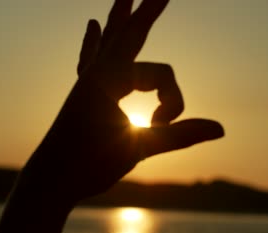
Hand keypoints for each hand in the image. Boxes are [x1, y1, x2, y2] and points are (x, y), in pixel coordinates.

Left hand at [22, 0, 223, 207]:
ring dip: (120, 19)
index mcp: (108, 81)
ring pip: (112, 44)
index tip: (165, 59)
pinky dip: (95, 41)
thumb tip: (221, 129)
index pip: (158, 70)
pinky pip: (92, 58)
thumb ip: (179, 135)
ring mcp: (88, 82)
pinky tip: (91, 25)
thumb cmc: (87, 165)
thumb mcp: (137, 149)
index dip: (172, 82)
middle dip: (145, 11)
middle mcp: (97, 74)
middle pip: (130, 35)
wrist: (47, 180)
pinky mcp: (83, 94)